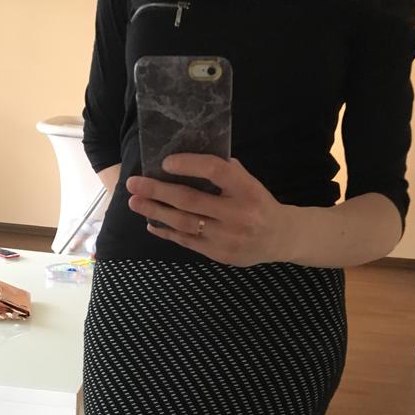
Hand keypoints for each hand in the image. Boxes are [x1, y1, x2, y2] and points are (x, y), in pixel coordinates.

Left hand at [126, 154, 298, 266]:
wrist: (280, 238)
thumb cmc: (258, 203)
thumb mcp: (250, 182)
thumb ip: (225, 172)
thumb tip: (186, 161)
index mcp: (247, 189)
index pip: (216, 171)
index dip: (189, 165)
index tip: (166, 163)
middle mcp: (238, 214)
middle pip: (191, 200)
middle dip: (158, 191)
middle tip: (134, 184)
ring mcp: (227, 237)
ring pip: (184, 224)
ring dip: (156, 212)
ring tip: (135, 202)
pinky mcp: (219, 254)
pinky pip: (187, 242)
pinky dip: (166, 232)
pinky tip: (151, 223)